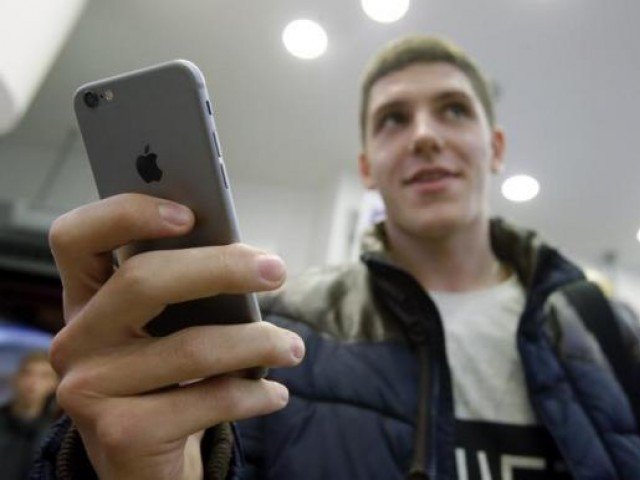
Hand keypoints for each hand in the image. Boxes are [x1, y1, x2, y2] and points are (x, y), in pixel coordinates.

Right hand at [49, 193, 303, 479]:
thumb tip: (248, 259)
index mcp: (85, 300)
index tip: (189, 213)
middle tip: (277, 271)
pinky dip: (255, 395)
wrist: (143, 462)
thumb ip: (184, 292)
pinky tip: (274, 394)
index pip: (75, 237)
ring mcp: (89, 389)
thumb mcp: (162, 332)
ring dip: (258, 343)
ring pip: (191, 348)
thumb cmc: (164, 379)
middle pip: (142, 281)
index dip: (125, 215)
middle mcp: (75, 340)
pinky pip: (208, 400)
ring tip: (292, 348)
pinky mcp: (120, 434)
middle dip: (222, 269)